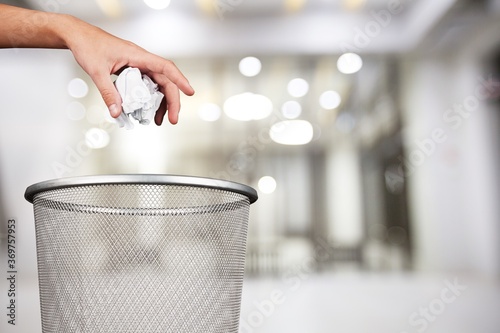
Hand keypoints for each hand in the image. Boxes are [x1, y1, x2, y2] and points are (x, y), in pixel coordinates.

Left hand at [64, 16, 194, 124]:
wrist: (78, 36)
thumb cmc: (88, 46)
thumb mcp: (97, 71)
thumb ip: (108, 93)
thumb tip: (117, 112)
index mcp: (138, 56)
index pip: (165, 67)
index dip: (180, 80)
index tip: (190, 92)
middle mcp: (141, 60)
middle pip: (165, 81)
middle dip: (172, 101)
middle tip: (172, 120)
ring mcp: (138, 66)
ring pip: (157, 85)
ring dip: (161, 103)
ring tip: (159, 120)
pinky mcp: (132, 70)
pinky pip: (146, 86)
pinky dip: (148, 99)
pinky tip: (145, 111)